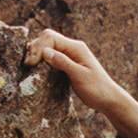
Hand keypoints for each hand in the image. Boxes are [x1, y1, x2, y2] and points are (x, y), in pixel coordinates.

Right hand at [21, 29, 137, 137]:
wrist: (109, 100)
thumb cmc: (97, 89)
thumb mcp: (80, 76)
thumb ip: (63, 63)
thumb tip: (45, 52)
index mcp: (76, 47)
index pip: (50, 37)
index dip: (38, 47)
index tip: (31, 63)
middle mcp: (72, 48)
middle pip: (47, 39)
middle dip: (35, 49)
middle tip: (27, 65)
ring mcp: (70, 55)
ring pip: (48, 48)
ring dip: (38, 54)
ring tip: (29, 66)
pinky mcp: (68, 64)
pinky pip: (52, 57)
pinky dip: (43, 61)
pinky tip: (38, 69)